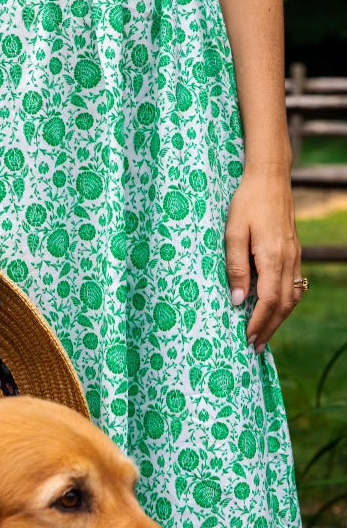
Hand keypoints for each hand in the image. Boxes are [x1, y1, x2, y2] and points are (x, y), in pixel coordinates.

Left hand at [225, 168, 302, 352]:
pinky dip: (285, 304)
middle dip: (269, 328)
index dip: (259, 323)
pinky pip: (294, 286)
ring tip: (263, 335)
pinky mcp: (293, 253)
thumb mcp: (233, 233)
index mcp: (273, 257)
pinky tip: (274, 311)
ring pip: (292, 298)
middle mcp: (288, 260)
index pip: (270, 300)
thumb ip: (236, 267)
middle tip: (254, 348)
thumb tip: (238, 300)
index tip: (247, 339)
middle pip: (284, 305)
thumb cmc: (247, 204)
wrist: (270, 179)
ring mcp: (294, 257)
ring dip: (279, 319)